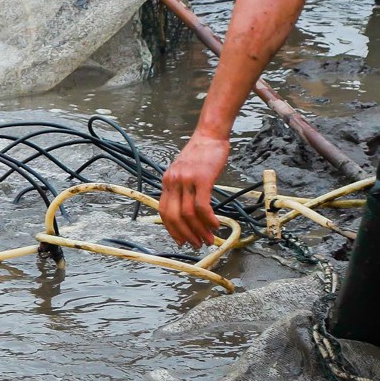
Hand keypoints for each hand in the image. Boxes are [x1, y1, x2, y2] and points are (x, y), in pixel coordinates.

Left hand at [159, 133, 231, 247]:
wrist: (210, 135)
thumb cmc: (201, 153)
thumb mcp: (184, 171)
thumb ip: (182, 188)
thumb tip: (188, 210)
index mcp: (167, 181)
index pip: (164, 211)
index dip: (172, 229)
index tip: (181, 240)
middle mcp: (173, 182)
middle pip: (174, 216)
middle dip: (185, 234)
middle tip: (196, 244)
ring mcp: (186, 180)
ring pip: (188, 214)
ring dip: (199, 230)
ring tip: (208, 239)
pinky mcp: (202, 179)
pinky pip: (202, 206)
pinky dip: (208, 219)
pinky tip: (215, 225)